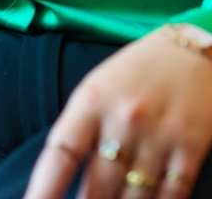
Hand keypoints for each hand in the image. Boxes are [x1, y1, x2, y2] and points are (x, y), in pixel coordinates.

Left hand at [24, 27, 211, 198]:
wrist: (190, 52)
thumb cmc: (135, 72)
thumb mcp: (98, 87)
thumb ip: (82, 128)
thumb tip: (66, 175)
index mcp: (91, 101)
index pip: (61, 152)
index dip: (44, 186)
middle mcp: (122, 120)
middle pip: (97, 185)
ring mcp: (157, 136)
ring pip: (133, 197)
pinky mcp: (190, 149)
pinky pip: (170, 195)